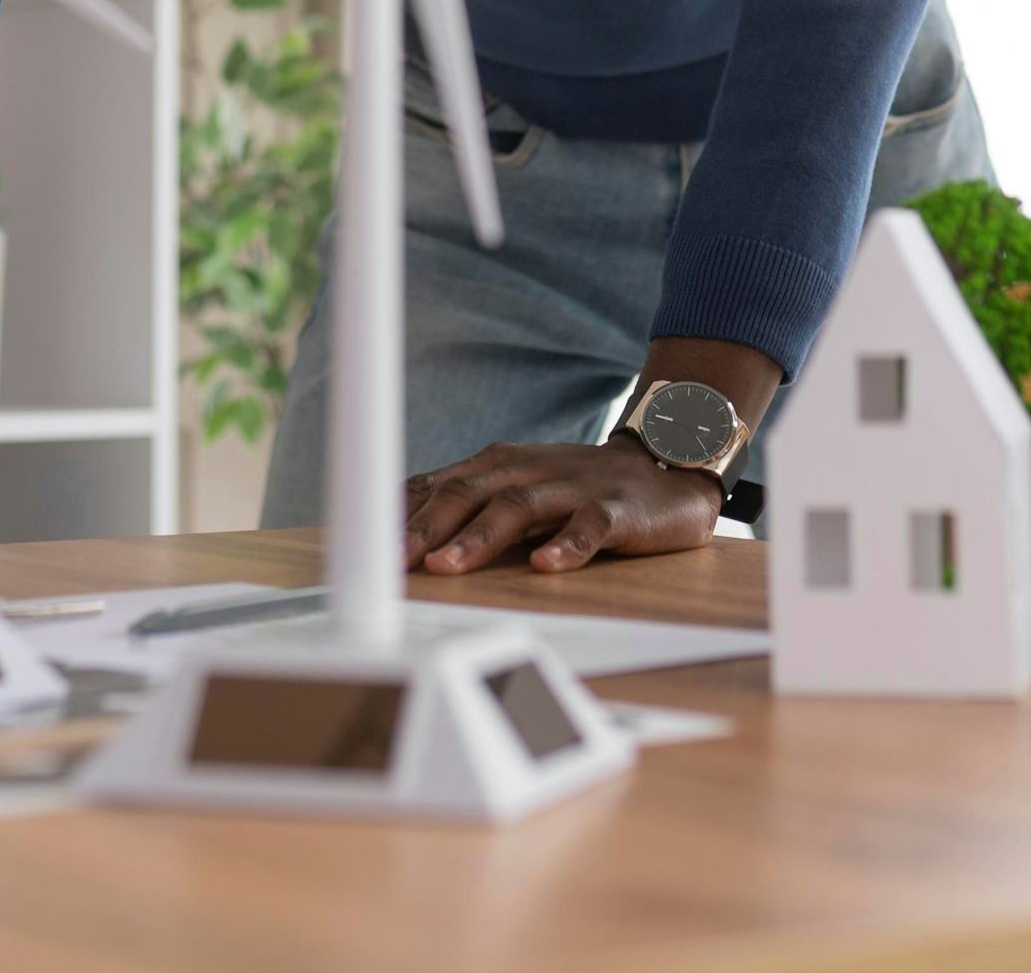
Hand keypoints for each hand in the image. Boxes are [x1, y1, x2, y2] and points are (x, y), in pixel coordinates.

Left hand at [404, 438, 724, 575]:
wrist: (665, 465)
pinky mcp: (615, 508)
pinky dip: (566, 544)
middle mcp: (528, 469)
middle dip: (427, 526)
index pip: (441, 485)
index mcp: (499, 466)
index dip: (403, 514)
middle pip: (468, 492)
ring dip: (479, 536)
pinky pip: (588, 525)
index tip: (366, 546)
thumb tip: (401, 533)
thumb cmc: (577, 486)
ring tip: (447, 565)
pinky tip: (546, 565)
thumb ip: (470, 505)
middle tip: (394, 560)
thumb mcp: (519, 488)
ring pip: (518, 506)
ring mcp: (571, 486)